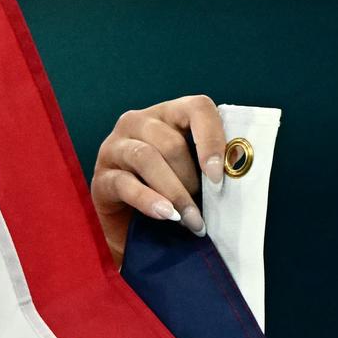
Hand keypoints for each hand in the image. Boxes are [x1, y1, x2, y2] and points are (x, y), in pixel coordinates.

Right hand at [89, 95, 226, 265]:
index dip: (212, 138)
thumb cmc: (171, 196)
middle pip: (170, 141)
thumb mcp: (193, 175)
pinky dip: (149, 201)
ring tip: (190, 220)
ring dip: (174, 192)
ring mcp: (115, 147)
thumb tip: (236, 172)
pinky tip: (166, 216)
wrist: (132, 230)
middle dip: (191, 179)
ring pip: (147, 158)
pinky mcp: (101, 177)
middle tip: (205, 210)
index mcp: (168, 114)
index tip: (219, 175)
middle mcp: (138, 122)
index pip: (196, 107)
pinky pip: (125, 184)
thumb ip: (209, 166)